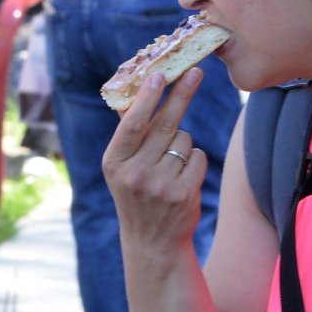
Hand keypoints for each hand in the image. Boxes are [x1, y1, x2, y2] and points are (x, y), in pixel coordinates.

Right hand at [102, 70, 207, 252]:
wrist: (151, 240)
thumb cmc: (136, 193)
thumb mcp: (122, 166)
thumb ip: (129, 133)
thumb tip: (136, 89)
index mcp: (114, 162)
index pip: (133, 124)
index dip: (148, 98)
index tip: (160, 75)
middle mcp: (135, 173)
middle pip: (165, 124)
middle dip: (182, 94)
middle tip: (197, 72)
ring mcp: (160, 184)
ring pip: (184, 140)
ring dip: (182, 144)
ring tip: (169, 165)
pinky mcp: (183, 193)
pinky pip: (197, 156)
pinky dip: (194, 160)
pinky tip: (182, 176)